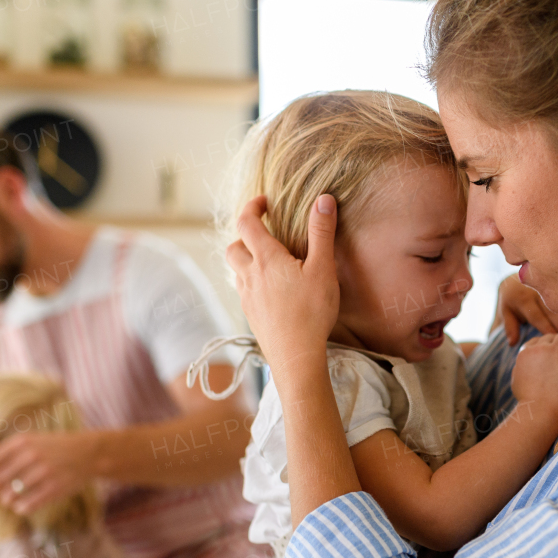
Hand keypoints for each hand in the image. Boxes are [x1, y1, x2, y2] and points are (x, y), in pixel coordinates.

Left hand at [0, 431, 97, 515]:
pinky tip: (22, 504)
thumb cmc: (52, 448)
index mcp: (20, 443)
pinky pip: (25, 506)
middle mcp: (30, 457)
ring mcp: (43, 473)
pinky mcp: (54, 488)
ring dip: (5, 501)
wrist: (88, 452)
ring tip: (11, 497)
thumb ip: (4, 455)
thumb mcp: (28, 442)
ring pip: (8, 497)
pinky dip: (19, 508)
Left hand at [225, 194, 339, 372]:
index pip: (247, 222)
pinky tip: (270, 290)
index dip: (252, 207)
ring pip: (237, 271)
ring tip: (268, 261)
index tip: (264, 202)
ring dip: (247, 260)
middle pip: (233, 247)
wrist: (296, 357)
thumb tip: (323, 199)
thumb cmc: (311, 312)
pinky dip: (252, 282)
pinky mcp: (251, 316)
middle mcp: (250, 276)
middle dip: (245, 235)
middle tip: (264, 233)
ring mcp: (248, 298)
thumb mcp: (323, 268)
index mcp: (266, 259)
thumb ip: (321, 232)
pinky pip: (244, 291)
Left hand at [493, 275, 557, 345]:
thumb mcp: (505, 311)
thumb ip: (509, 327)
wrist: (514, 279)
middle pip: (550, 310)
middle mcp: (537, 293)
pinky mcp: (555, 288)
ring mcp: (548, 289)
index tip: (554, 337)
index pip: (536, 315)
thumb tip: (512, 343)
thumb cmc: (510, 301)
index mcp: (523, 300)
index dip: (545, 326)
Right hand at [511, 331, 557, 419]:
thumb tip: (526, 362)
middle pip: (552, 336)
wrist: (541, 411)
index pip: (538, 340)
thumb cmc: (529, 401)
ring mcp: (556, 351)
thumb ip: (521, 365)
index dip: (547, 346)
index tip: (553, 354)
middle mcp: (540, 348)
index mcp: (525, 352)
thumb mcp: (516, 379)